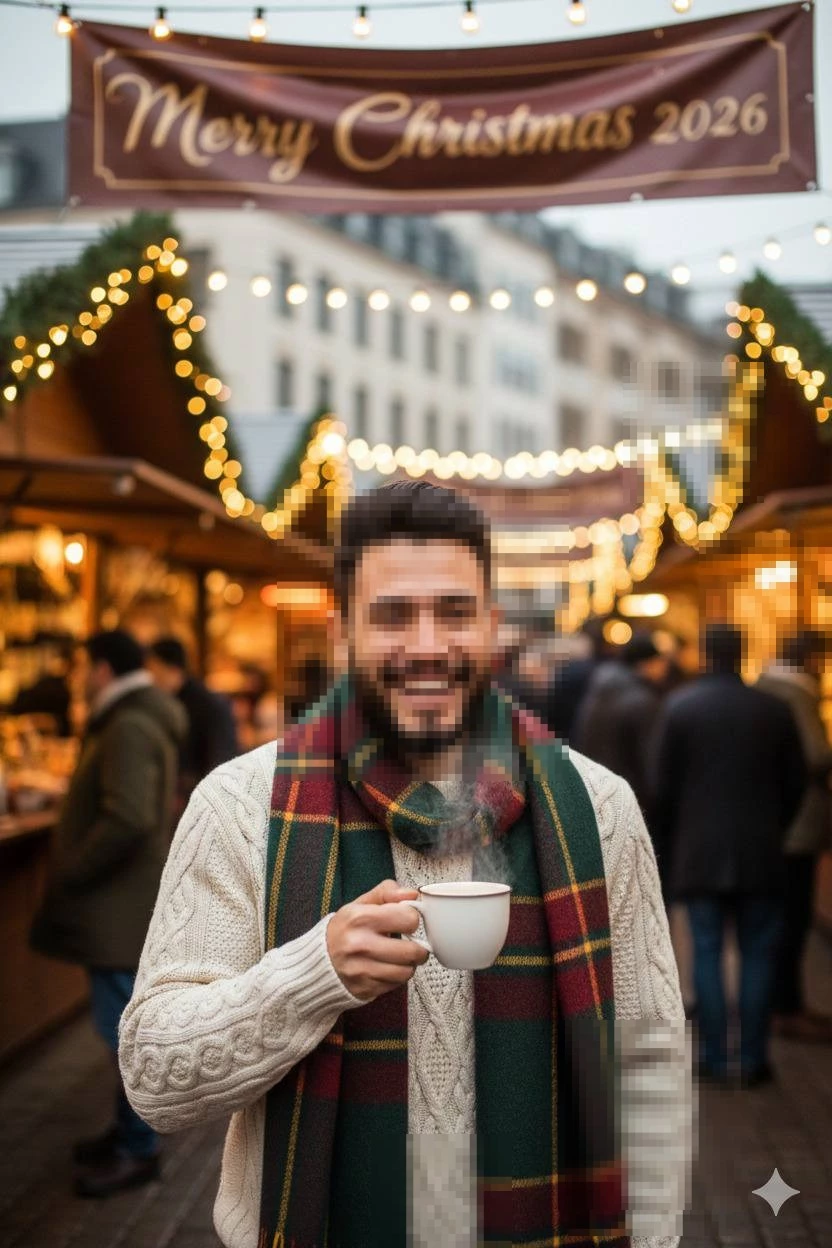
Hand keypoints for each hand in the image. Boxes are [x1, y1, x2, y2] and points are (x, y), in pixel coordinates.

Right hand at [326, 878, 428, 1001]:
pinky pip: (396, 985)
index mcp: (360, 918)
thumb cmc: (343, 930)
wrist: (317, 962)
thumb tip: (413, 894)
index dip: (411, 919)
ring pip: (407, 971)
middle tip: (413, 944)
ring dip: (409, 964)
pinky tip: (388, 968)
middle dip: (418, 947)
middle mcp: (360, 945)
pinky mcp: (364, 989)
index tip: (405, 921)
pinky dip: (396, 977)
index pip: (409, 919)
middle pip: (412, 951)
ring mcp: (361, 970)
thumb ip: (387, 893)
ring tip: (401, 957)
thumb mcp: (359, 904)